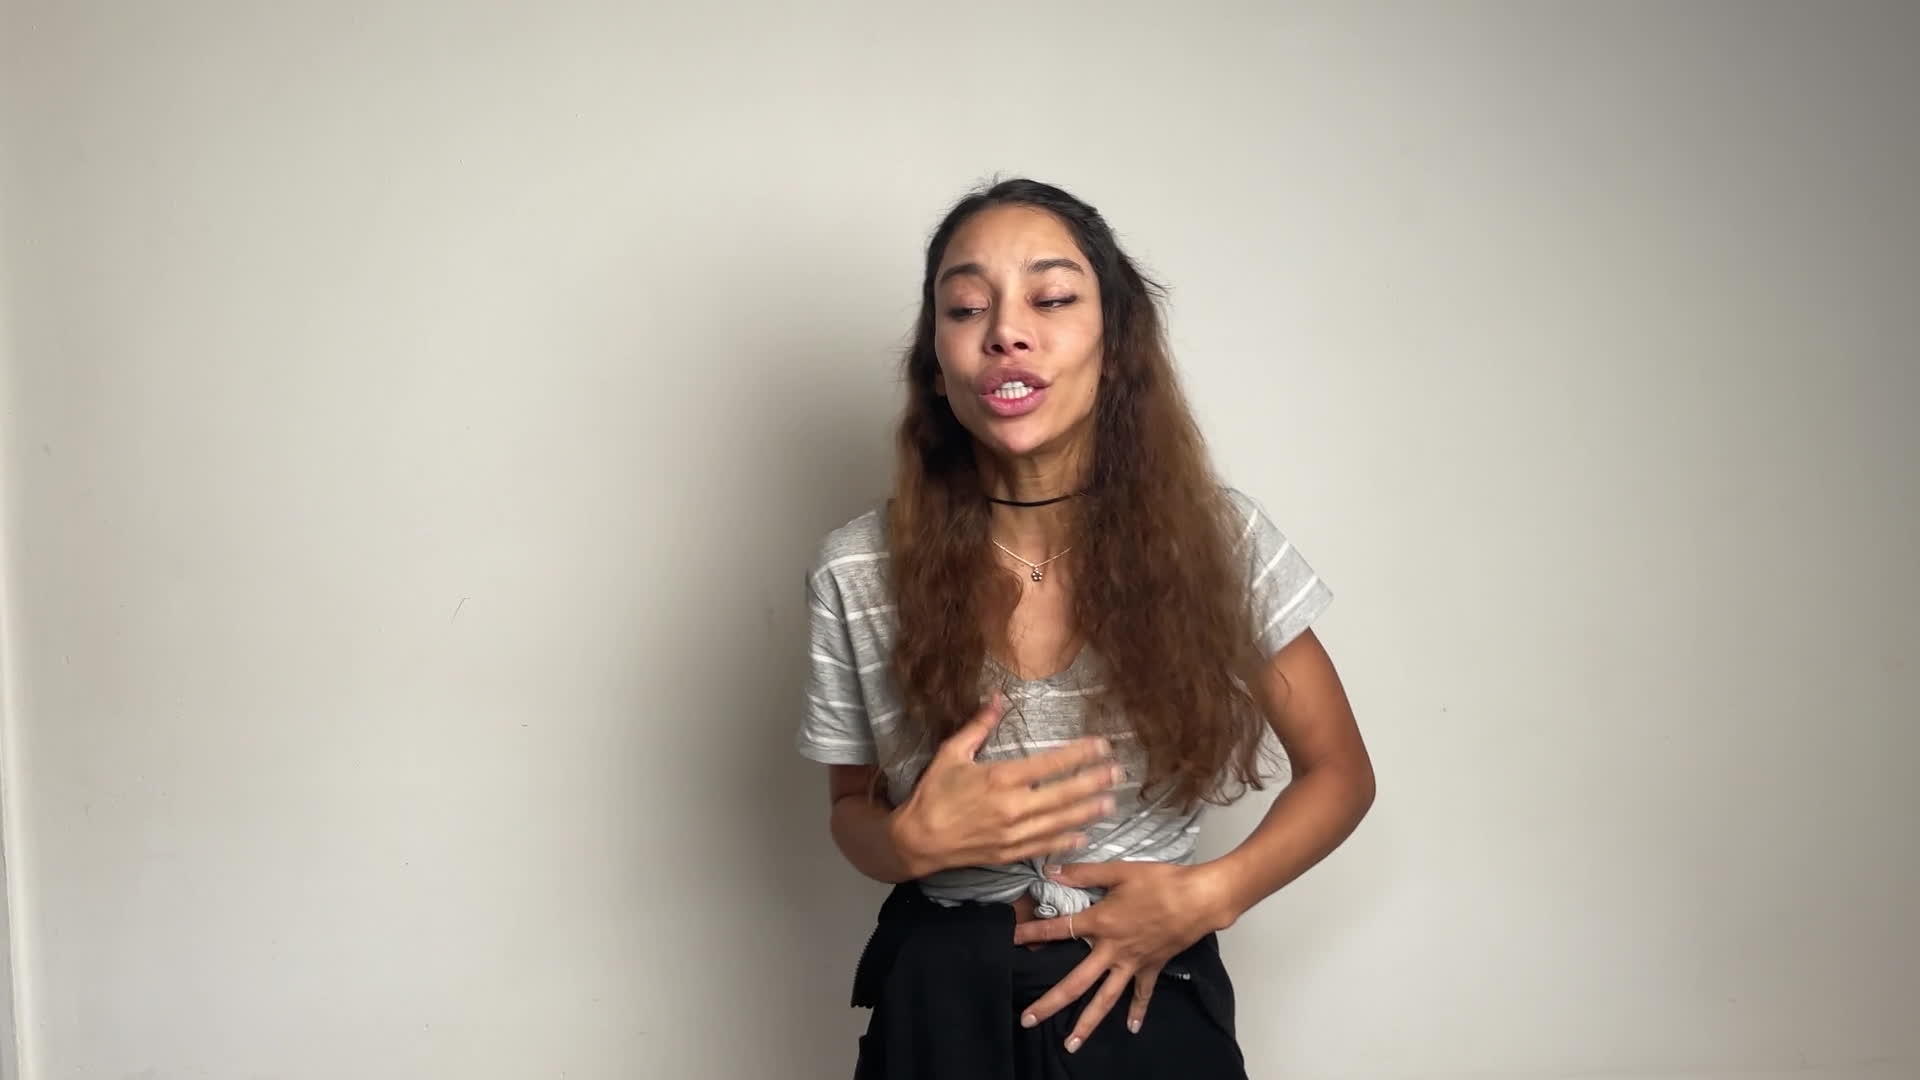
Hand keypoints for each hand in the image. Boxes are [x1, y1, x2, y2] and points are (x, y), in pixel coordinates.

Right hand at [889, 692, 1120, 877]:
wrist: (917, 839)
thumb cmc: (933, 794)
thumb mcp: (951, 753)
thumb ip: (978, 726)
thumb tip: (997, 697)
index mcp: (999, 777)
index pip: (1050, 764)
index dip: (1079, 754)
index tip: (1101, 745)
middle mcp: (1012, 806)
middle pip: (1063, 794)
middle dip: (1093, 782)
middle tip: (1117, 773)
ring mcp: (1013, 833)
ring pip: (1060, 821)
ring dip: (1088, 811)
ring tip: (1111, 802)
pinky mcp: (1009, 853)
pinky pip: (1045, 846)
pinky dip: (1066, 841)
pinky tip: (1084, 835)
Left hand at [1009, 860, 1235, 1051]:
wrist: (1199, 900)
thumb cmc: (1161, 882)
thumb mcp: (1120, 871)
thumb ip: (1085, 873)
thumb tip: (1053, 870)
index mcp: (1101, 924)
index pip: (1059, 929)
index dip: (1033, 933)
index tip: (1010, 939)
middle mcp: (1112, 950)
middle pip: (1076, 982)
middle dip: (1050, 1002)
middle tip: (1028, 1020)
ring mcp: (1132, 964)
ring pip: (1105, 999)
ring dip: (1087, 1023)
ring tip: (1071, 1044)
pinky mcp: (1152, 968)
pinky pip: (1142, 994)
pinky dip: (1138, 1011)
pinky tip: (1132, 1028)